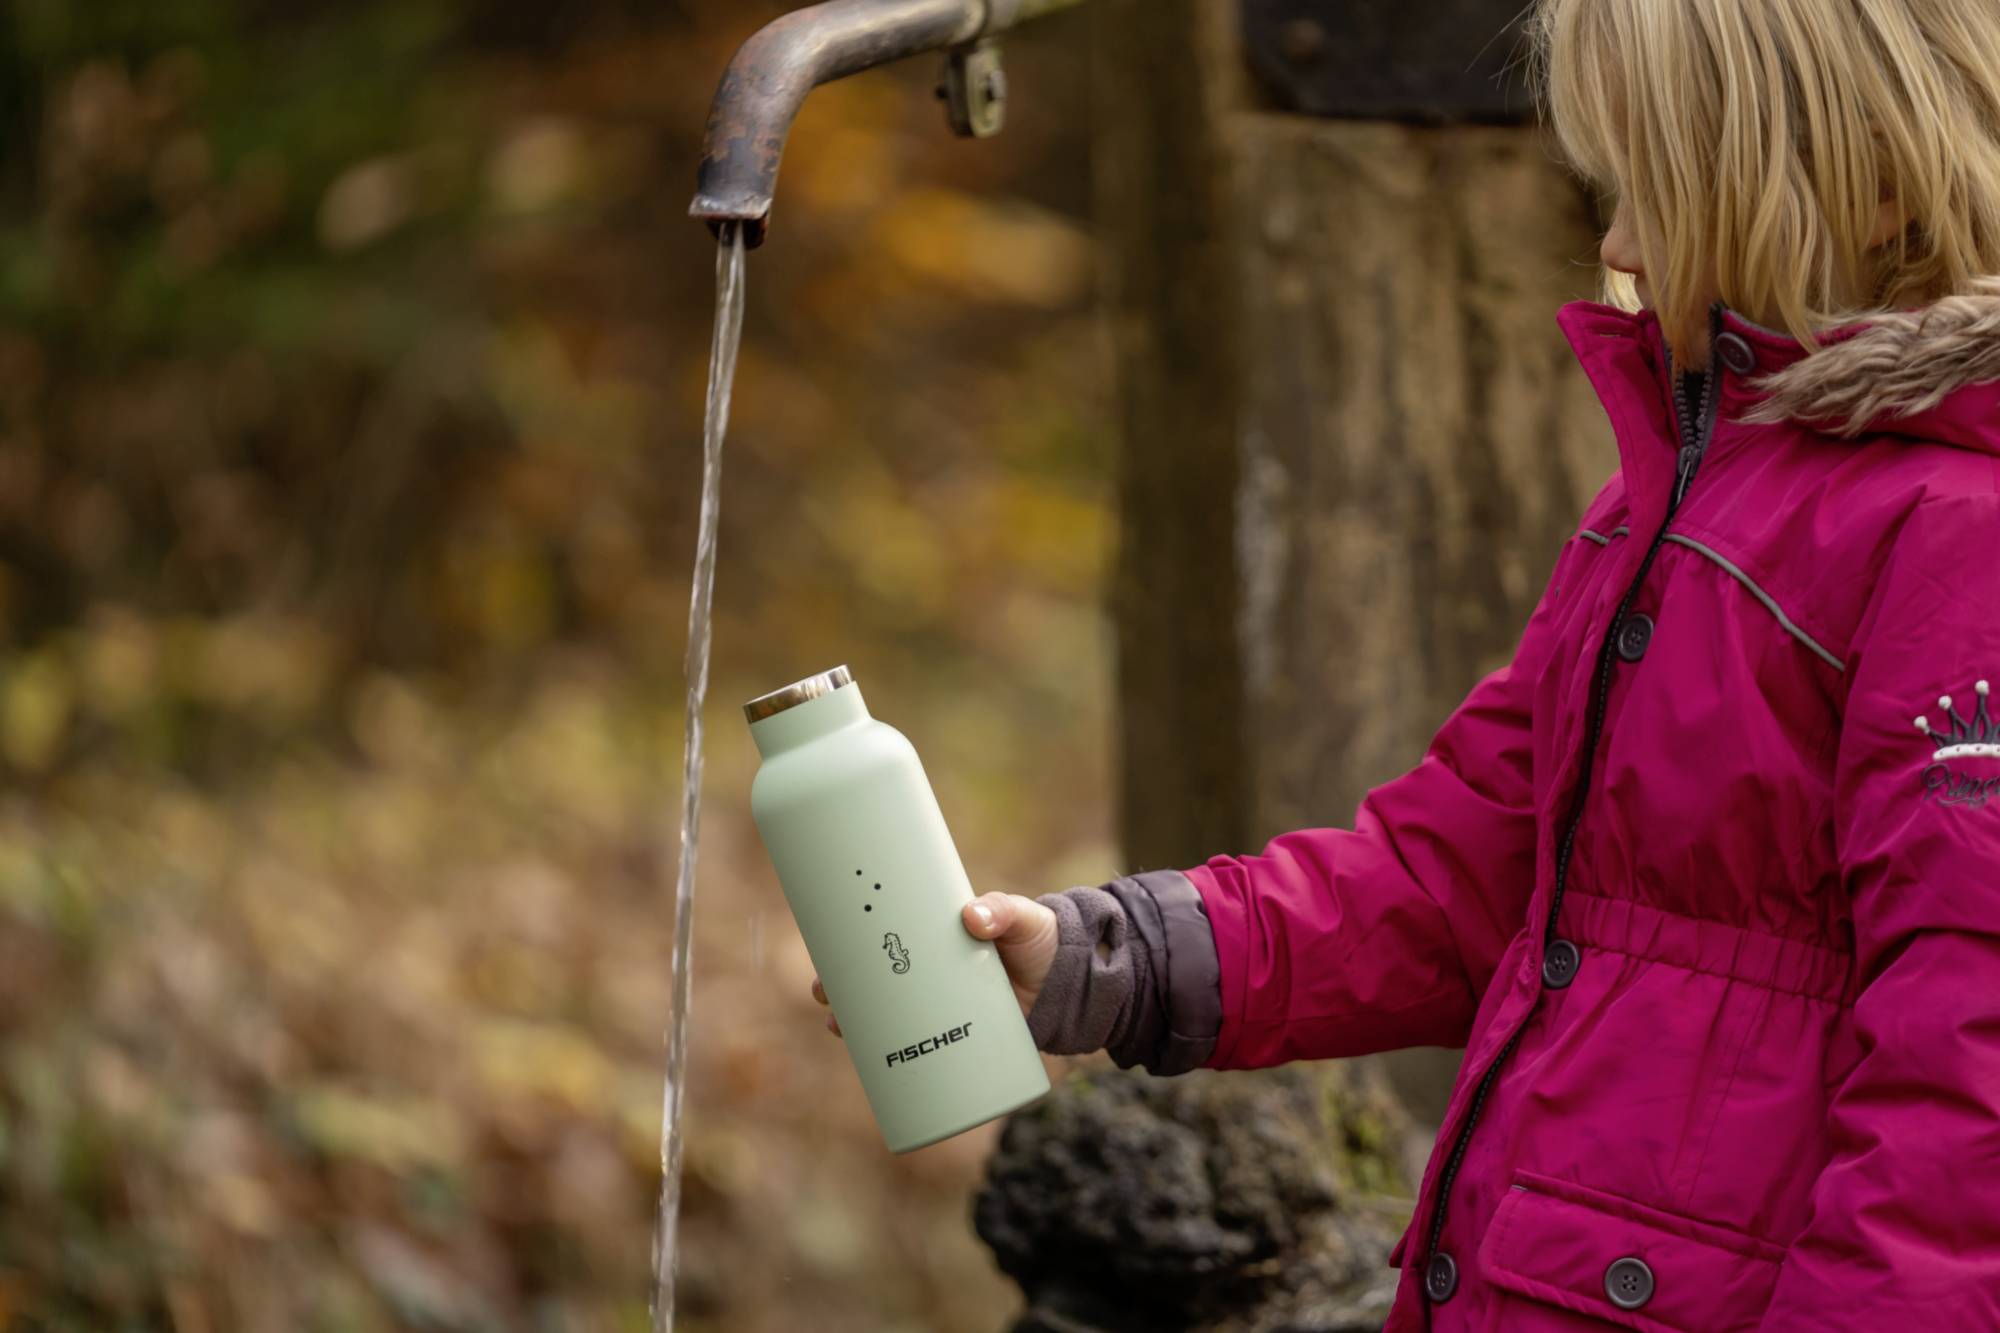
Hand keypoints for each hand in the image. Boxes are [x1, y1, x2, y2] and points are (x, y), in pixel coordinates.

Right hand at [808, 891, 1060, 1035]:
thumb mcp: (1023, 919)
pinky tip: (870, 1066)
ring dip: (857, 1023)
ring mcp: (941, 1005)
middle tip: (825, 993)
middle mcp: (931, 971)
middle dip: (841, 986)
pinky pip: (917, 1046)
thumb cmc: (1041, 940)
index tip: (825, 950)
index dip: (850, 943)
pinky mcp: (957, 1035)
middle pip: (875, 979)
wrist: (1074, 985)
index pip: (885, 935)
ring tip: (839, 1028)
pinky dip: (891, 1056)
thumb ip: (1003, 911)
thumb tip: (973, 917)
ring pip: (887, 1015)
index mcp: (936, 936)